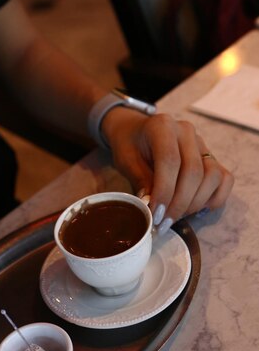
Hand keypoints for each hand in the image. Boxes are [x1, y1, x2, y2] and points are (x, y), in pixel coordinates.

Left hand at [102, 108, 233, 232]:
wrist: (136, 131)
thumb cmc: (129, 145)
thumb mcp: (126, 161)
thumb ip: (141, 181)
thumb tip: (153, 208)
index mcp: (163, 127)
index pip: (171, 161)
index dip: (165, 191)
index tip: (157, 215)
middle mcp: (187, 132)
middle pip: (194, 171)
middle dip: (179, 204)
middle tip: (164, 224)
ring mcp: (202, 144)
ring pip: (213, 176)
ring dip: (195, 203)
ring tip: (175, 216)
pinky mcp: (211, 157)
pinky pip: (225, 179)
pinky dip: (214, 198)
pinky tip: (194, 210)